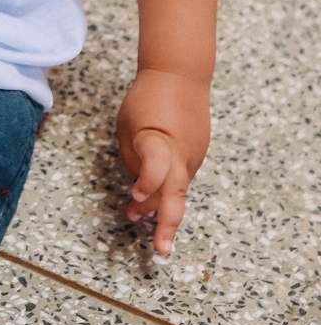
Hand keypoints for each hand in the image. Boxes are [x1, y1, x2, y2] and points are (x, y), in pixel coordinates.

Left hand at [116, 69, 210, 254]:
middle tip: (161, 250)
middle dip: (167, 224)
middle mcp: (181, 154)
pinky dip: (168, 191)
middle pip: (176, 193)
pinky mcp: (196, 155)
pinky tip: (152, 199)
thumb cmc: (147, 99)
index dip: (146, 184)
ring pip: (178, 190)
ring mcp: (193, 156)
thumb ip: (133, 158)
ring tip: (141, 223)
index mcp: (160, 142)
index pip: (156, 167)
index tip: (134, 197)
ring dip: (162, 209)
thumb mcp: (128, 124)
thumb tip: (141, 189)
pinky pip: (181, 178)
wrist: (180, 75)